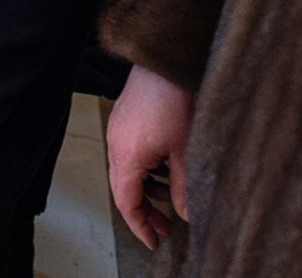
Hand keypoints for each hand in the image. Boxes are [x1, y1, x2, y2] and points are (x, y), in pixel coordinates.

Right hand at [107, 65, 193, 248]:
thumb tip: (183, 212)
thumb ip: (183, 187)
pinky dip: (146, 169)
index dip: (140, 225)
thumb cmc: (173, 98)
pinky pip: (130, 154)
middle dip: (145, 210)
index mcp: (126, 156)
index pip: (126, 202)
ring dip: (147, 189)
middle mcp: (116, 145)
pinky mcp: (125, 119)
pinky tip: (167, 169)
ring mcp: (118, 130)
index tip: (152, 241)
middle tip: (164, 228)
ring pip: (128, 171)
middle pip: (124, 188)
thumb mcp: (186, 151)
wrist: (164, 61)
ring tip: (171, 199)